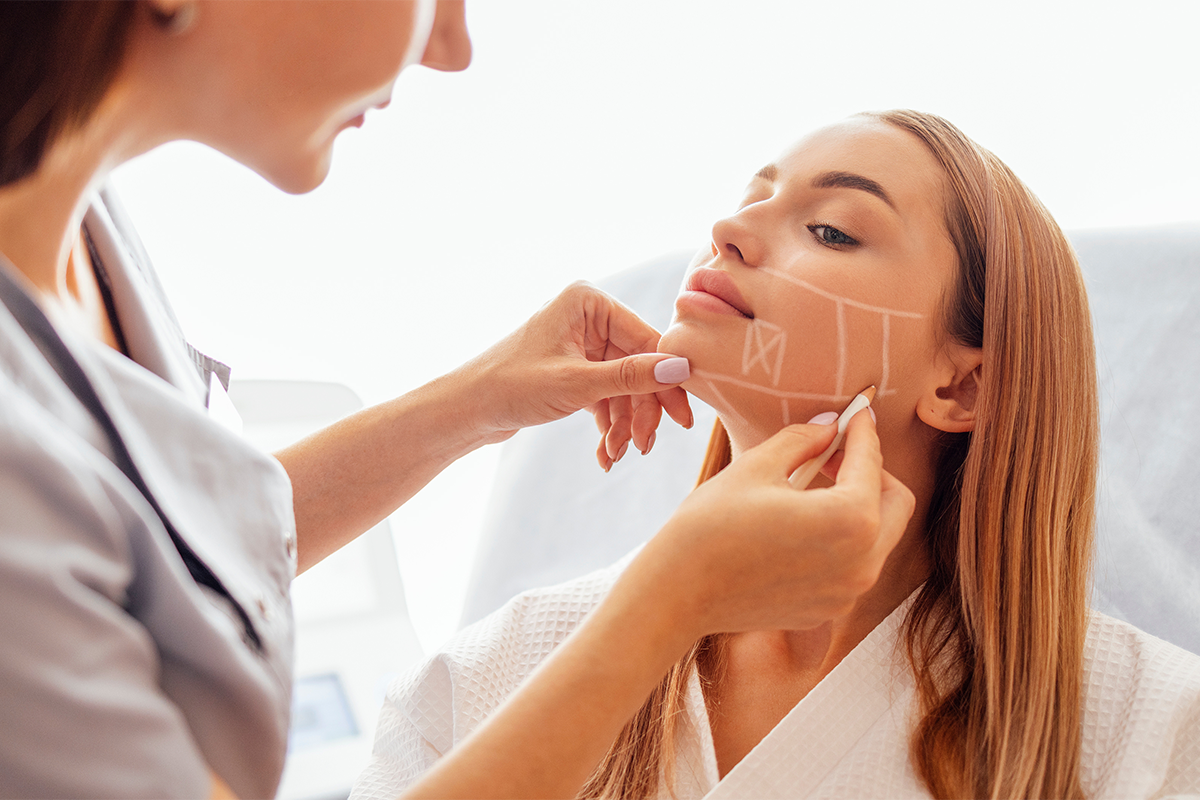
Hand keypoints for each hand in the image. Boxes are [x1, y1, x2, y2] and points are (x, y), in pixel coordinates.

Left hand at [459, 282, 692, 454]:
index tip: (681, 420)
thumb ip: (632, 377)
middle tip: (644, 446)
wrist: (464, 411)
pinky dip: (608, 424)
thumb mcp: (577, 384)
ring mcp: (581, 343)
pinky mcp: (574, 369)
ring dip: (624, 423)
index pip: (646, 341)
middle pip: (638, 366)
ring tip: (617, 454)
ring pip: (623, 386)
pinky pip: (605, 395)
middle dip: (640, 411)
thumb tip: (681, 369)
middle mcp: (587, 316)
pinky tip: (606, 454)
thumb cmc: (511, 386)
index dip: (666, 382)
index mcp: (588, 301)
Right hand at [623, 411, 915, 637]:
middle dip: (874, 472)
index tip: (856, 413)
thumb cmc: (710, 525)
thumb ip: (803, 440)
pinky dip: (840, 540)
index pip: (871, 462)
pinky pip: (851, 566)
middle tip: (835, 453)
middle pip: (896, 504)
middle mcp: (862, 562)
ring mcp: (847, 592)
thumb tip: (828, 427)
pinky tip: (800, 525)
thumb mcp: (757, 467)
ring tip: (814, 486)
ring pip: (878, 538)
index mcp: (851, 519)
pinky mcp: (827, 610)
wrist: (677, 594)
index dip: (863, 431)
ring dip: (859, 506)